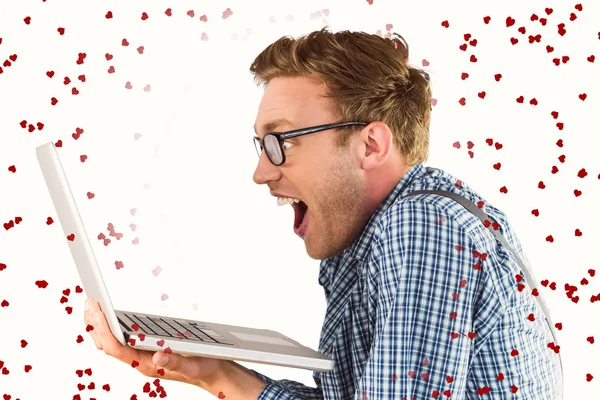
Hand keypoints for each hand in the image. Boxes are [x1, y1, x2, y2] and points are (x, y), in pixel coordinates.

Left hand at [83, 298, 225, 388]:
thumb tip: (159, 355)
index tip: (97, 310)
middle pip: (108, 345)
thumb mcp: (193, 365)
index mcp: (146, 365)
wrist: (212, 373)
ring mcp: (141, 356)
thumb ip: (176, 361)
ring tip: (92, 308)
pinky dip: (111, 328)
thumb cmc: (204, 368)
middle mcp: (140, 361)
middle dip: (96, 325)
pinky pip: (121, 340)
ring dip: (100, 326)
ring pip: (112, 343)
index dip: (104, 329)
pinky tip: (109, 318)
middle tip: (89, 303)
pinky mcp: (146, 350)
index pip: (117, 348)